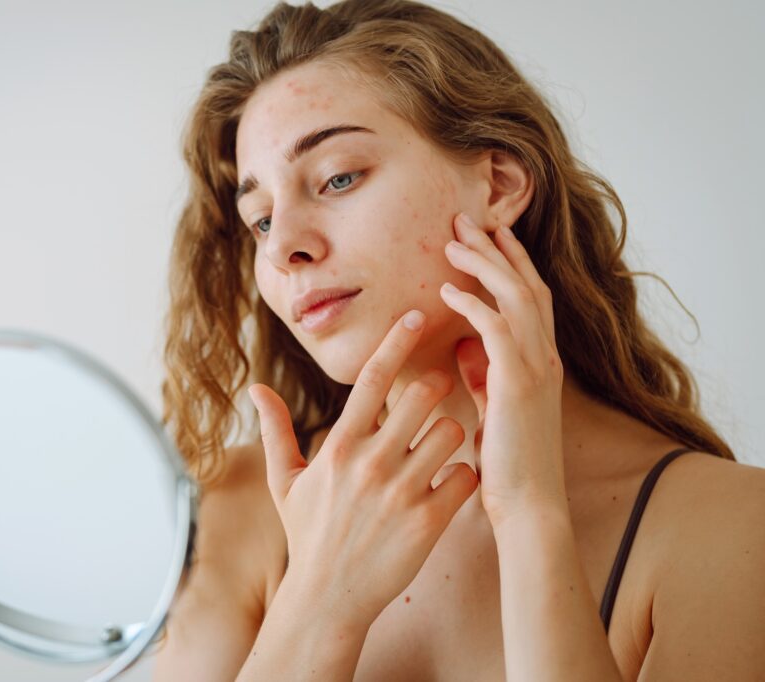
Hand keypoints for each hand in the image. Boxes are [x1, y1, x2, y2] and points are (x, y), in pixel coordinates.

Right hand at [248, 310, 478, 629]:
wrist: (328, 598)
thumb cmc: (307, 536)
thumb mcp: (284, 482)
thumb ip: (276, 431)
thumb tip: (256, 389)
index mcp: (338, 446)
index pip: (373, 378)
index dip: (397, 341)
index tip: (418, 315)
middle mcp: (370, 462)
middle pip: (423, 397)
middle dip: (435, 390)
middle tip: (434, 397)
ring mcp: (401, 492)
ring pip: (450, 434)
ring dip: (451, 436)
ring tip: (437, 449)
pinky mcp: (428, 522)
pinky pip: (464, 477)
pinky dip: (463, 477)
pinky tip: (448, 486)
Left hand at [441, 212, 566, 526]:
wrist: (528, 504)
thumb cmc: (508, 462)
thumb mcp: (496, 408)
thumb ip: (485, 374)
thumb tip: (464, 347)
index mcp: (541, 361)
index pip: (530, 296)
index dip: (511, 261)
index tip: (487, 234)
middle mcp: (545, 357)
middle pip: (526, 284)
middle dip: (497, 248)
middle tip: (466, 219)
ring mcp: (537, 368)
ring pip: (516, 297)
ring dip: (484, 264)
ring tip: (452, 242)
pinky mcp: (520, 384)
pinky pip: (497, 329)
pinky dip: (474, 303)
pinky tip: (448, 290)